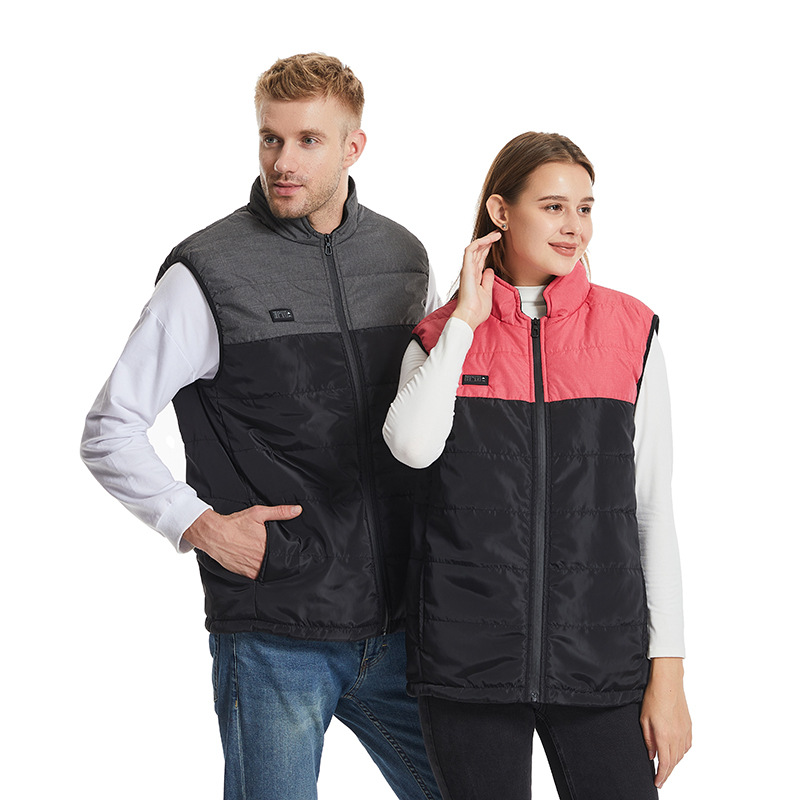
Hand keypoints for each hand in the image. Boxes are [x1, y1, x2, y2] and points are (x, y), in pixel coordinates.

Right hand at [182, 504, 302, 579]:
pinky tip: (262, 567)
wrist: (214, 535)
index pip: (285, 552)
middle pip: (278, 562)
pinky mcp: (244, 573)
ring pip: (269, 571)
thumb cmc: (235, 524)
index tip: (294, 552)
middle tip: (283, 556)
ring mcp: (253, 567)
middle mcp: (261, 558)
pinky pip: (257, 576)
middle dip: (281, 560)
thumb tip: (297, 510)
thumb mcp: (258, 513)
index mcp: (267, 544)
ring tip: (273, 561)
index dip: (290, 552)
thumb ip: (280, 512)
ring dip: (271, 567)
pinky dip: (260, 573)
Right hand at [451, 230, 501, 330]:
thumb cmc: (476, 309)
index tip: (497, 242)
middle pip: (478, 251)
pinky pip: (471, 250)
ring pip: (475, 248)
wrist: (469, 316)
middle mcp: (470, 271)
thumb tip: (489, 270)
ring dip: (485, 239)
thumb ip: (487, 280)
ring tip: (496, 234)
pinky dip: (480, 243)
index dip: (488, 249)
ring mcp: (467, 269)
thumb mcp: (487, 292)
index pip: (480, 258)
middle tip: (498, 233)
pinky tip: (489, 239)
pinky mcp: (466, 268)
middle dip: (488, 241)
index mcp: (474, 277)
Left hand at [640, 658, 691, 788]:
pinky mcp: (689, 726)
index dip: (661, 776)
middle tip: (661, 779)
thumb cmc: (653, 698)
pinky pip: (687, 746)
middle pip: (674, 762)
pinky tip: (676, 754)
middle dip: (667, 773)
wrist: (668, 683)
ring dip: (674, 763)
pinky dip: (681, 754)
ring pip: (681, 755)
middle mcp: (677, 736)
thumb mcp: (644, 719)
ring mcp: (685, 732)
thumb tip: (652, 755)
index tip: (657, 782)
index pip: (664, 763)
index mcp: (664, 736)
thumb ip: (648, 740)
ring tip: (666, 768)